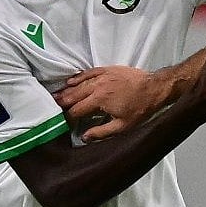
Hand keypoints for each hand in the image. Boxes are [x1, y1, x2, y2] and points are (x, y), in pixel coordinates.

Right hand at [53, 65, 177, 141]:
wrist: (156, 88)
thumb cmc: (141, 108)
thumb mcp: (123, 126)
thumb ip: (102, 132)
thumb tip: (84, 137)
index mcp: (99, 100)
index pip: (76, 110)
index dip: (67, 118)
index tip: (61, 123)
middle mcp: (97, 86)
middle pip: (74, 95)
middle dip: (61, 102)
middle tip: (50, 107)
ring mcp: (103, 76)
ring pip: (79, 83)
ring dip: (67, 90)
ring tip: (55, 96)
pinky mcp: (109, 69)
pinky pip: (90, 72)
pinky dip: (79, 76)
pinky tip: (71, 80)